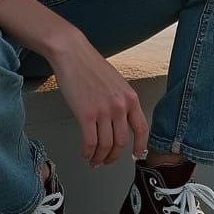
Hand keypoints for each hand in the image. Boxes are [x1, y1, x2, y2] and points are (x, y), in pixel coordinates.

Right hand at [48, 36, 148, 167]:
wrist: (72, 53)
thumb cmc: (89, 65)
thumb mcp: (115, 82)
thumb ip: (120, 101)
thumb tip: (118, 122)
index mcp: (130, 97)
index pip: (141, 129)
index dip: (139, 146)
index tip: (134, 155)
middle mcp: (120, 106)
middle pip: (121, 142)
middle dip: (113, 156)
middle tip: (106, 160)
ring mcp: (104, 111)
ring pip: (105, 146)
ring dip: (99, 157)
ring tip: (93, 160)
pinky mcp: (86, 114)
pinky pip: (90, 143)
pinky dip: (88, 153)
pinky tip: (85, 154)